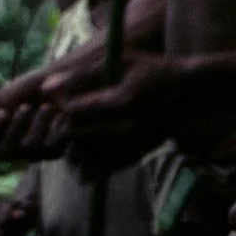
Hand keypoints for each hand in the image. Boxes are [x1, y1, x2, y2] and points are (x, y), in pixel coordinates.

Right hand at [0, 68, 69, 161]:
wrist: (62, 82)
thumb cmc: (25, 91)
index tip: (3, 111)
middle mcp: (11, 151)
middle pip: (6, 152)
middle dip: (16, 127)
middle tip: (27, 106)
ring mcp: (32, 153)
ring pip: (29, 150)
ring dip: (37, 125)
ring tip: (47, 106)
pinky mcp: (54, 151)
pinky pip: (50, 150)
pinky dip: (55, 129)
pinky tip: (60, 115)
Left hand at [47, 51, 186, 172]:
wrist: (190, 95)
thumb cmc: (154, 71)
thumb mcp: (123, 62)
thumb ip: (84, 74)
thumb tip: (45, 87)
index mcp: (123, 99)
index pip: (72, 110)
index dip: (62, 105)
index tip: (66, 99)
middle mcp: (126, 126)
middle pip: (72, 134)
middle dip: (63, 125)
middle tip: (68, 116)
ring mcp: (129, 145)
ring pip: (77, 157)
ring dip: (70, 146)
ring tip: (77, 133)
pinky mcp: (130, 159)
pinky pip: (90, 173)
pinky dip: (82, 165)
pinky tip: (89, 149)